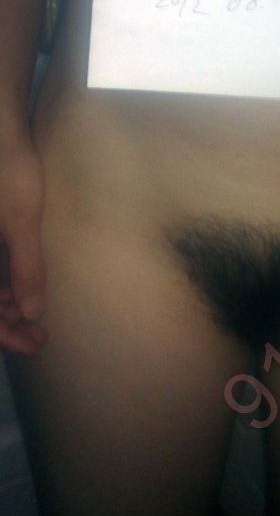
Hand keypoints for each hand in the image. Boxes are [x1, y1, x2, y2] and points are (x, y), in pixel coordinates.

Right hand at [0, 130, 47, 354]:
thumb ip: (26, 269)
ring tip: (34, 314)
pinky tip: (20, 289)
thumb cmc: (8, 173)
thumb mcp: (21, 223)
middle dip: (6, 322)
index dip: (5, 334)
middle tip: (39, 335)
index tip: (34, 342)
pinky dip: (0, 284)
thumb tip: (33, 312)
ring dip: (3, 304)